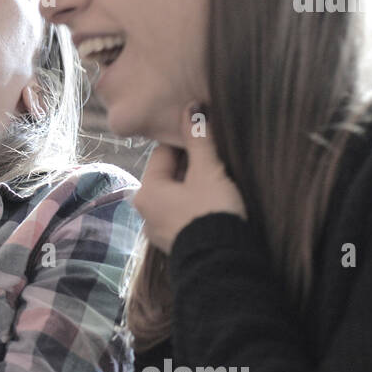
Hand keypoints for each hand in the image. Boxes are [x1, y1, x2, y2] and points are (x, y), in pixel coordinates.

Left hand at [132, 104, 246, 252]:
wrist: (225, 264)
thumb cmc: (212, 213)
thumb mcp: (208, 171)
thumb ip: (199, 139)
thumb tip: (192, 107)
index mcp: (147, 191)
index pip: (163, 153)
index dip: (186, 141)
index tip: (207, 135)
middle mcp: (146, 212)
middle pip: (170, 176)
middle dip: (193, 166)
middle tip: (219, 159)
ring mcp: (160, 232)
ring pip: (179, 197)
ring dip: (197, 187)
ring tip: (222, 181)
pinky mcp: (177, 245)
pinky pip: (185, 216)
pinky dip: (198, 206)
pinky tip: (217, 204)